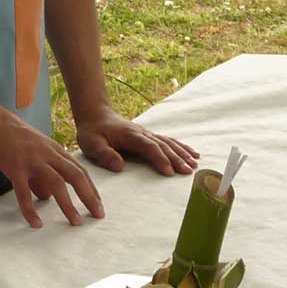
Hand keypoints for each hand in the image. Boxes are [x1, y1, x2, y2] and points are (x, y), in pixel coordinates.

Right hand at [0, 113, 105, 228]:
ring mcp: (31, 160)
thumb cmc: (11, 136)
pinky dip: (30, 210)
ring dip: (68, 205)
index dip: (91, 188)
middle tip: (98, 215)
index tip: (98, 204)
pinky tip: (36, 223)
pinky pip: (24, 192)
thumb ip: (42, 173)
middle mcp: (47, 154)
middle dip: (89, 197)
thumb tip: (47, 197)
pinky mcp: (14, 167)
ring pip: (56, 183)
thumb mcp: (34, 150)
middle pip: (75, 175)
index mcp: (54, 149)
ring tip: (76, 222)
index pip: (79, 170)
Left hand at [76, 109, 197, 175]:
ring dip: (182, 153)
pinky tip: (193, 154)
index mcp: (130, 135)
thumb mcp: (91, 144)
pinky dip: (181, 147)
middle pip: (163, 145)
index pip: (148, 147)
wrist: (95, 115)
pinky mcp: (149, 136)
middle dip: (176, 159)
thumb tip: (119, 167)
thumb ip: (104, 154)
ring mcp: (147, 133)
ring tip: (195, 165)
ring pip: (168, 142)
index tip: (169, 172)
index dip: (159, 159)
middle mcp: (142, 133)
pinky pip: (168, 141)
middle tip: (189, 172)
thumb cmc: (92, 132)